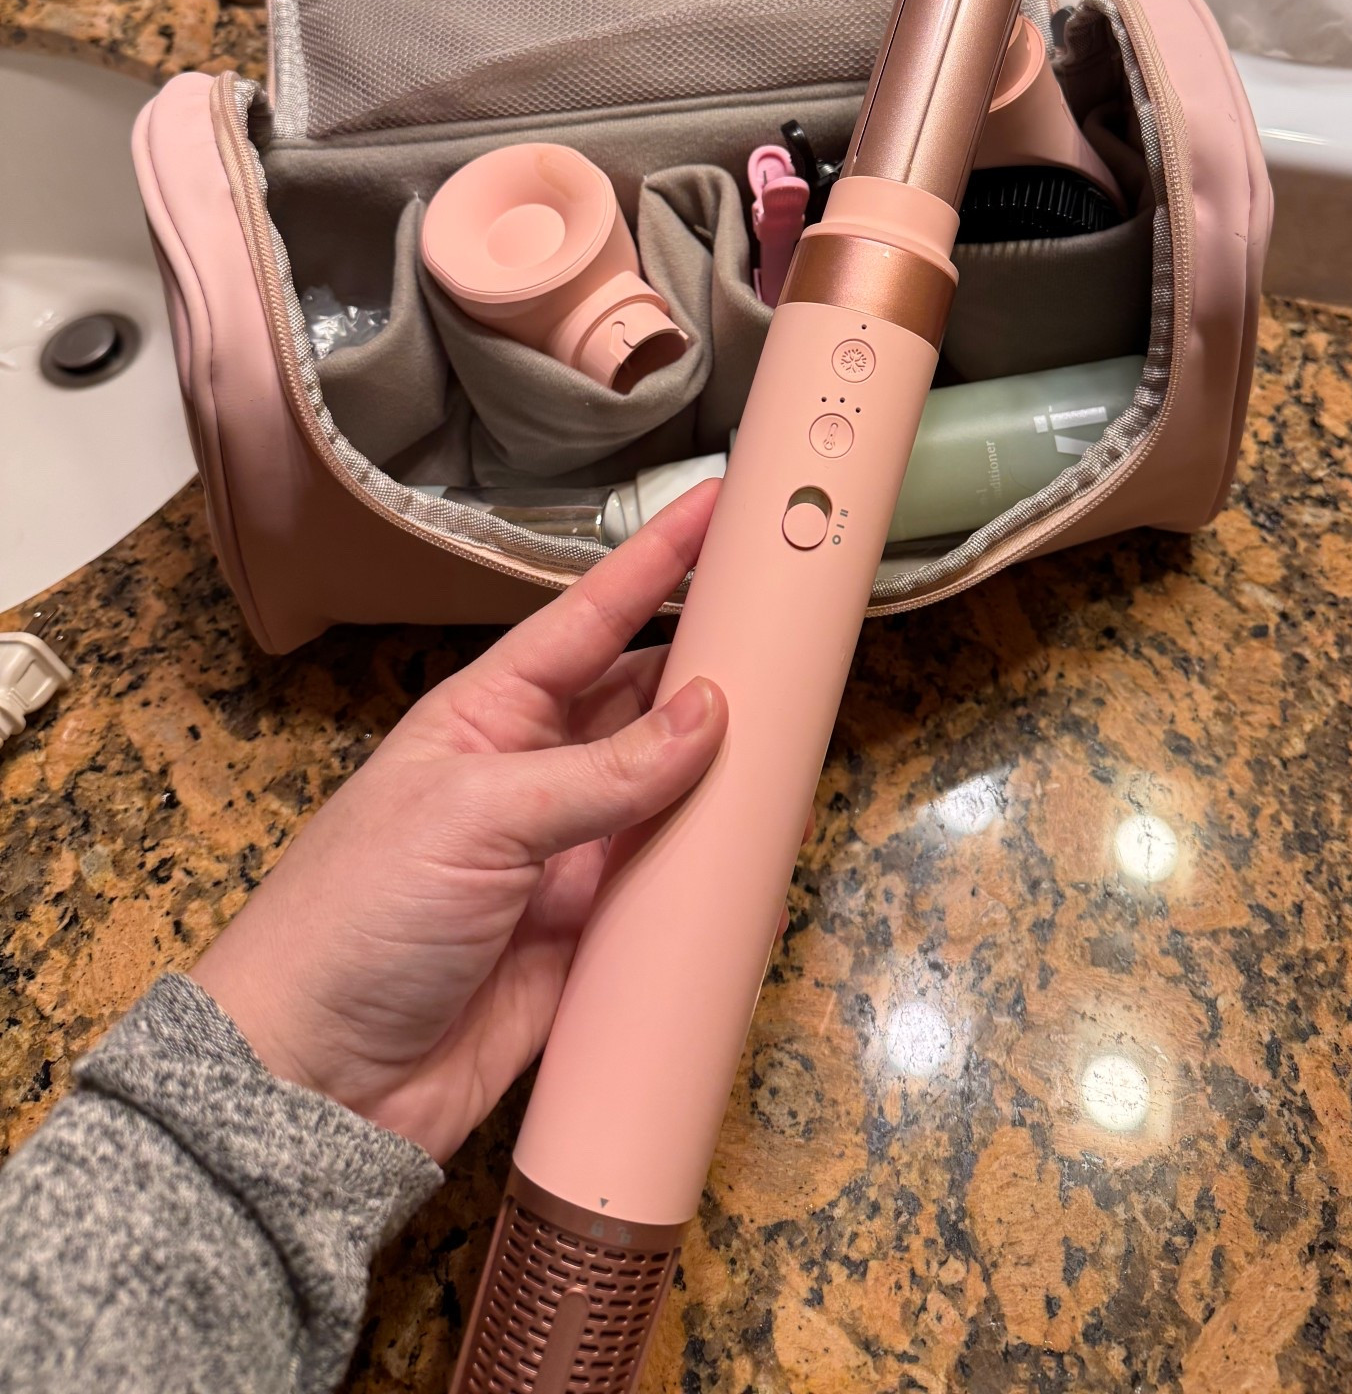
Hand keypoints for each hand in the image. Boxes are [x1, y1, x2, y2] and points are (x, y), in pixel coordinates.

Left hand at [191, 482, 725, 1162]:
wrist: (317, 1084)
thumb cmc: (356, 919)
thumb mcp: (476, 818)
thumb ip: (600, 772)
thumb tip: (707, 714)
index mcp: (488, 716)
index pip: (590, 618)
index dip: (656, 559)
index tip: (718, 503)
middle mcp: (535, 775)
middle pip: (644, 702)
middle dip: (711, 665)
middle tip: (789, 630)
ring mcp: (566, 858)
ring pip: (670, 793)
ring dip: (724, 769)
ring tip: (800, 730)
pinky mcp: (590, 938)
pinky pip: (670, 890)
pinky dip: (715, 872)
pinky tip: (762, 847)